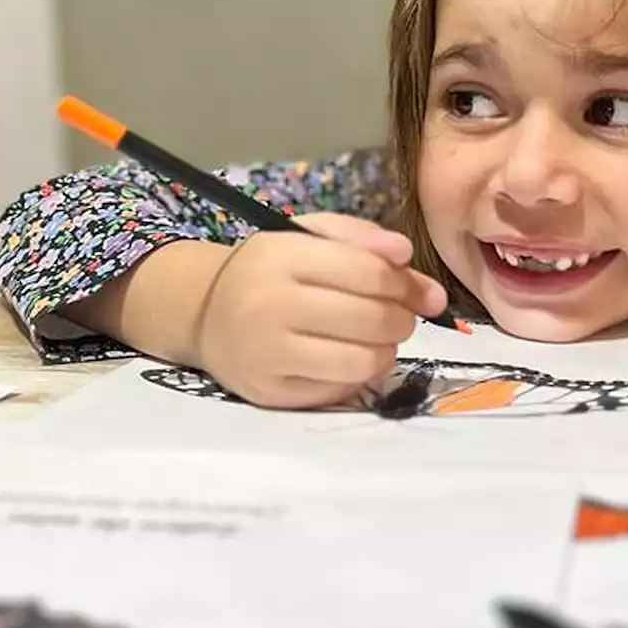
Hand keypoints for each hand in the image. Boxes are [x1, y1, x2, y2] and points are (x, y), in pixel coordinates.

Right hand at [193, 213, 446, 408]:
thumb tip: (406, 256)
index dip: (408, 285)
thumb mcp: (309, 235)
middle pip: (371, 319)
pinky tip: (349, 358)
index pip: (368, 273)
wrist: (204, 311)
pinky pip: (340, 390)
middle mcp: (268, 305)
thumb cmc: (270, 269)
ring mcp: (266, 354)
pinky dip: (358, 375)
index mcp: (280, 256)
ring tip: (379, 339)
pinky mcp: (269, 392)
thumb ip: (363, 238)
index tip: (423, 293)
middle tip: (401, 317)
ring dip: (386, 351)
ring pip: (362, 361)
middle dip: (402, 319)